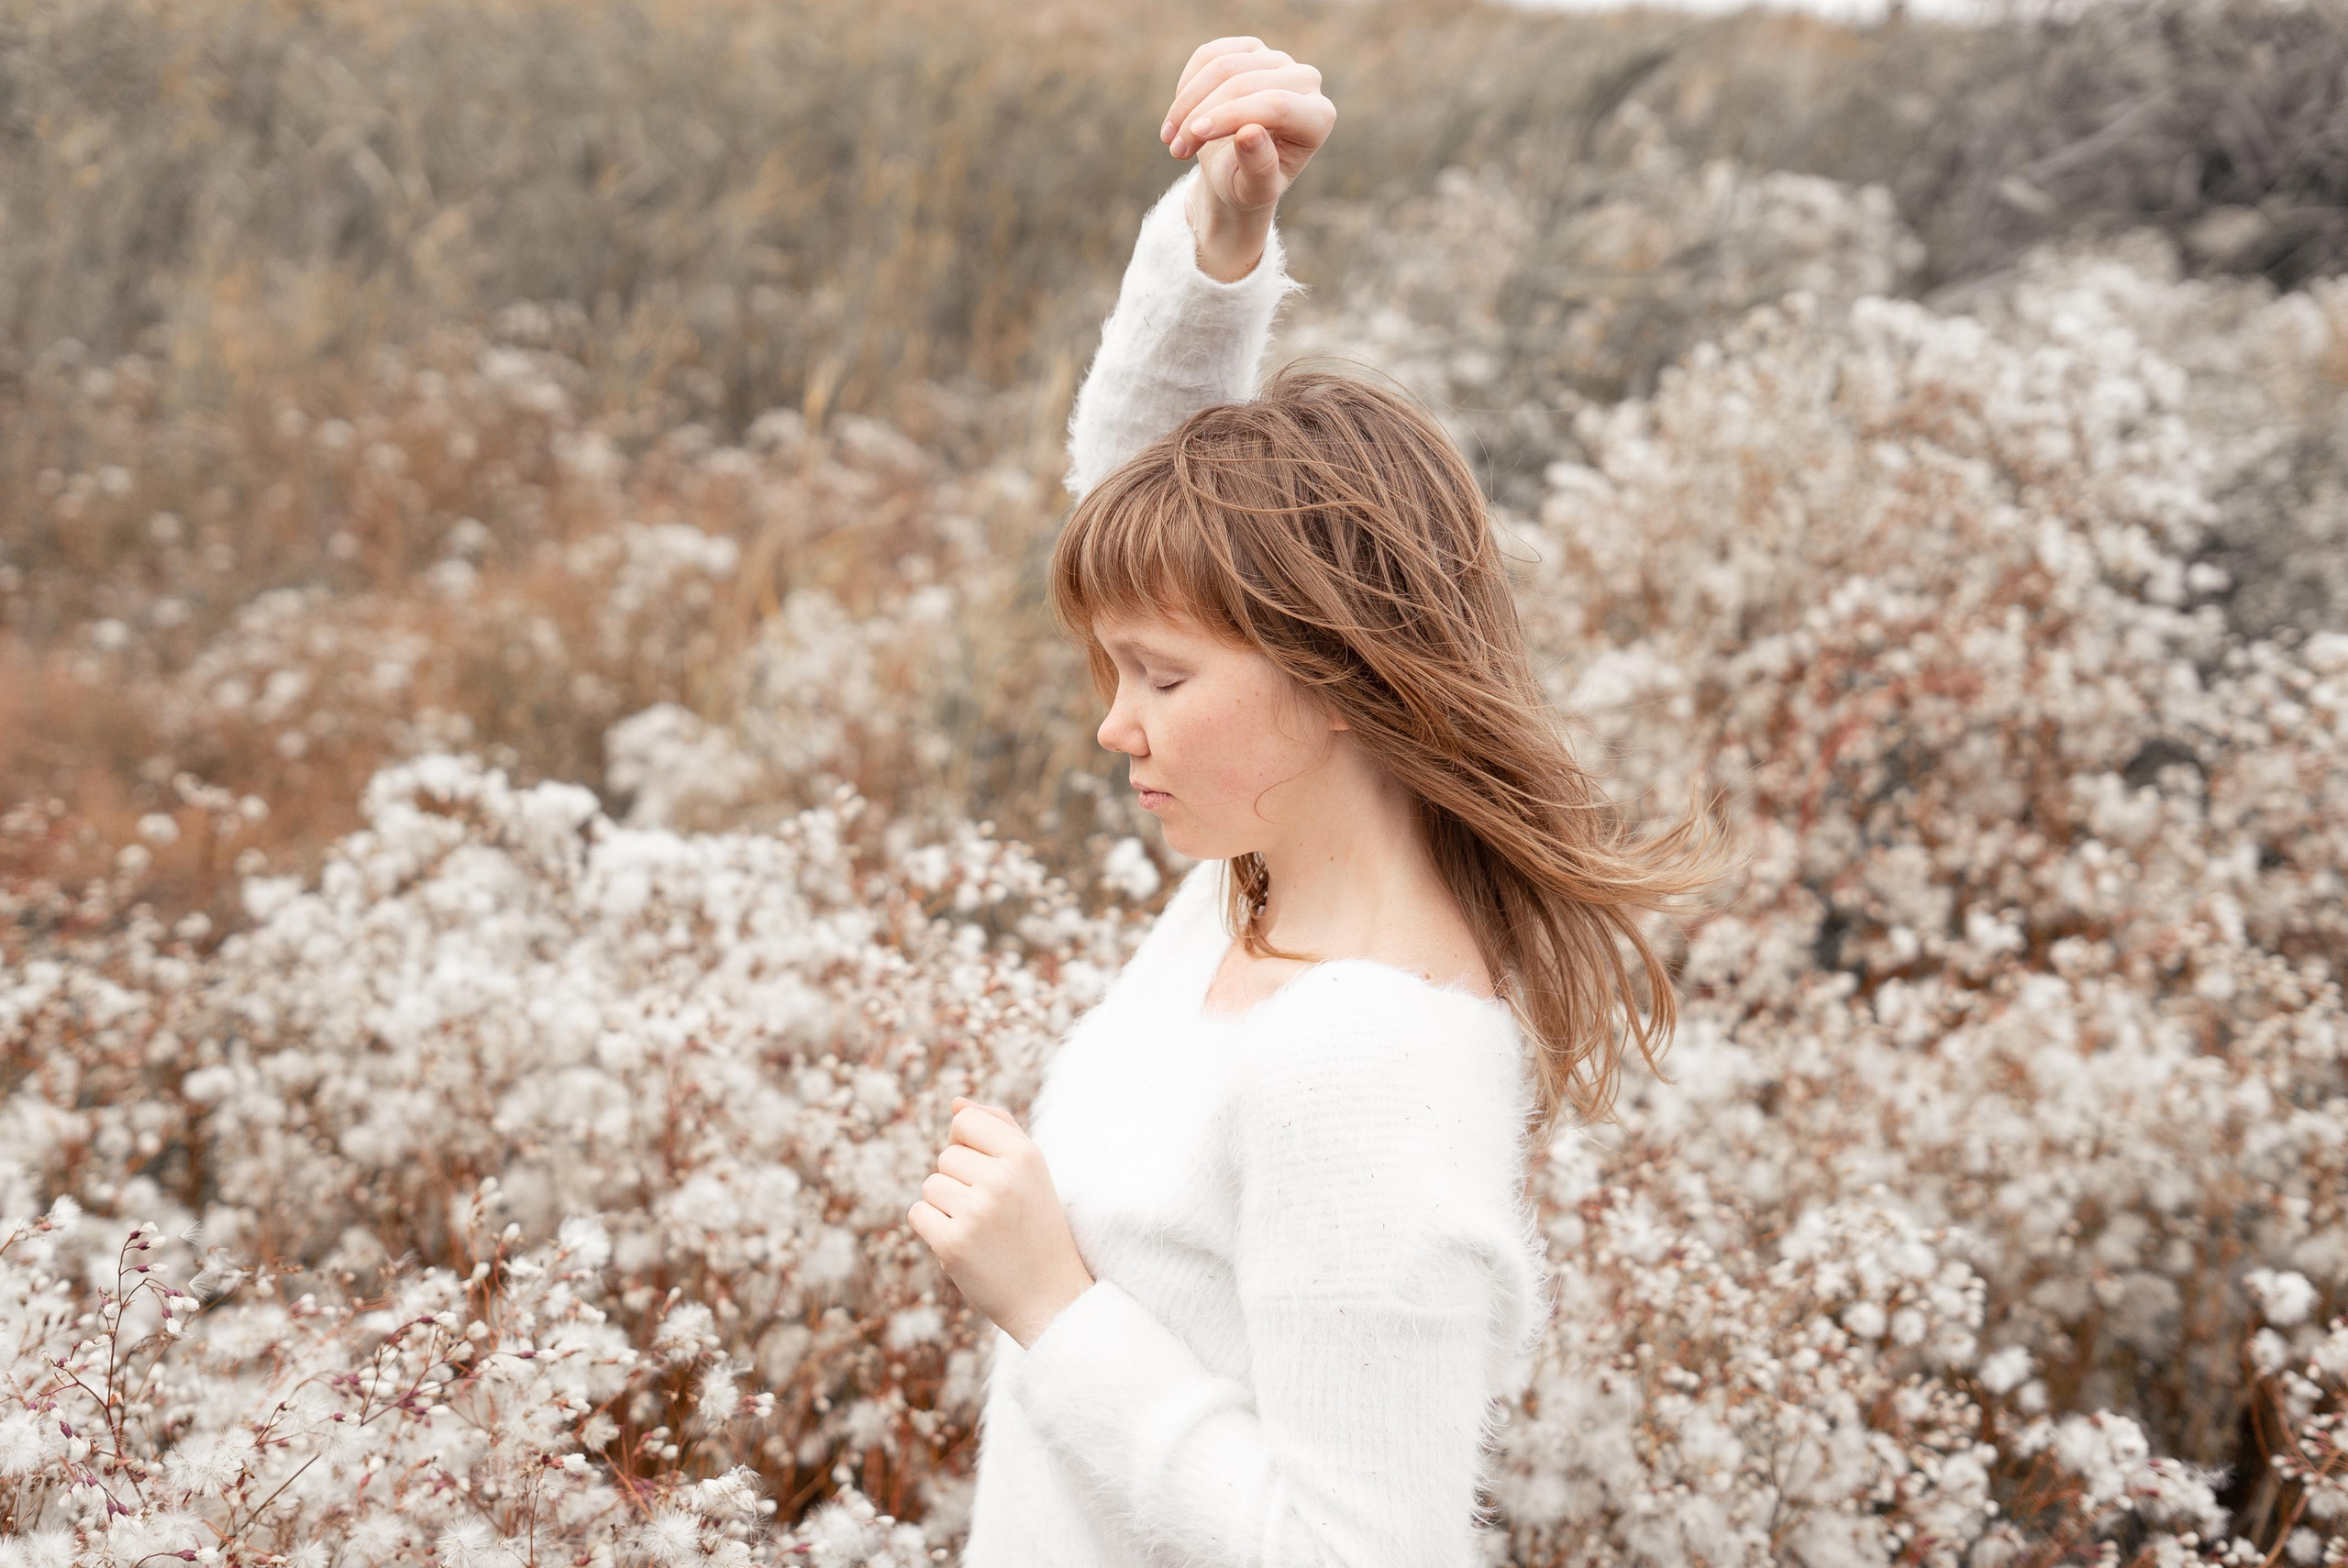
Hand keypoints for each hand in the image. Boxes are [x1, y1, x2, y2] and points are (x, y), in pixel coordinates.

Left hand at [908, 1096, 1096, 1348]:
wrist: (1051, 1297)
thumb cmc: (1037, 1226)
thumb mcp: (1031, 1170)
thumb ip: (998, 1127)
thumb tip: (955, 1102)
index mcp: (1025, 1154)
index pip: (965, 1122)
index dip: (970, 1148)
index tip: (993, 1176)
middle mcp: (1002, 1178)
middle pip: (946, 1156)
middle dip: (960, 1182)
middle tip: (994, 1213)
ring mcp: (976, 1211)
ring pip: (930, 1186)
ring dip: (946, 1207)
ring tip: (981, 1230)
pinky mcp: (953, 1243)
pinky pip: (918, 1214)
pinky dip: (934, 1230)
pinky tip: (965, 1245)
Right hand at [1159, 37, 1336, 279]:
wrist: (1237, 169)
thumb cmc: (1249, 184)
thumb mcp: (1253, 191)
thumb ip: (1259, 168)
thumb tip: (1249, 133)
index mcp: (1318, 118)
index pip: (1276, 106)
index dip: (1230, 116)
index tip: (1193, 136)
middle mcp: (1306, 81)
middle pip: (1246, 84)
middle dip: (1202, 114)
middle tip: (1175, 150)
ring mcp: (1278, 60)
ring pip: (1223, 66)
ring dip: (1187, 103)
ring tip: (1170, 139)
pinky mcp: (1250, 49)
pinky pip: (1210, 55)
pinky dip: (1187, 85)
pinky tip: (1179, 115)